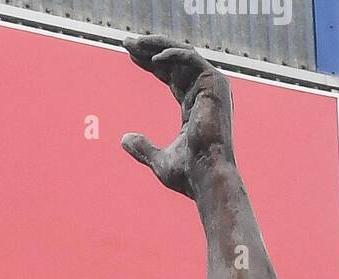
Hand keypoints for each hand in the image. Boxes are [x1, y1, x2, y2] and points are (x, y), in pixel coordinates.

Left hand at [121, 35, 234, 197]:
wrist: (206, 177)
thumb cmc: (189, 174)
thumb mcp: (159, 160)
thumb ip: (143, 147)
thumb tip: (123, 139)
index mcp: (195, 107)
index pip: (170, 77)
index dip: (150, 64)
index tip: (129, 55)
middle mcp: (205, 93)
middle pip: (174, 62)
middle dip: (150, 49)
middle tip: (126, 42)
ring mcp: (212, 88)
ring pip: (182, 54)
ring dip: (157, 46)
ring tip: (133, 44)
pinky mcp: (214, 85)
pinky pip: (191, 59)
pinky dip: (173, 55)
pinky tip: (153, 59)